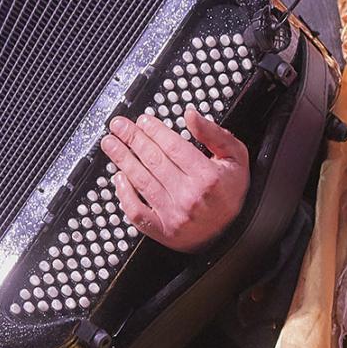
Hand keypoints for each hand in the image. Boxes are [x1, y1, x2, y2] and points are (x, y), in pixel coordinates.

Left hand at [100, 108, 249, 251]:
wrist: (236, 232)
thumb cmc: (232, 193)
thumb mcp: (235, 157)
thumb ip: (214, 134)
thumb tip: (190, 115)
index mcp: (208, 176)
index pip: (172, 146)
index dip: (154, 130)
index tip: (142, 120)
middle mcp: (189, 196)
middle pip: (153, 160)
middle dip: (132, 139)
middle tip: (119, 126)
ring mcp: (174, 215)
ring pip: (142, 182)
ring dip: (122, 159)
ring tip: (111, 144)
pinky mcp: (164, 231)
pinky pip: (137, 212)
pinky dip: (124, 194)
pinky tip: (119, 177)